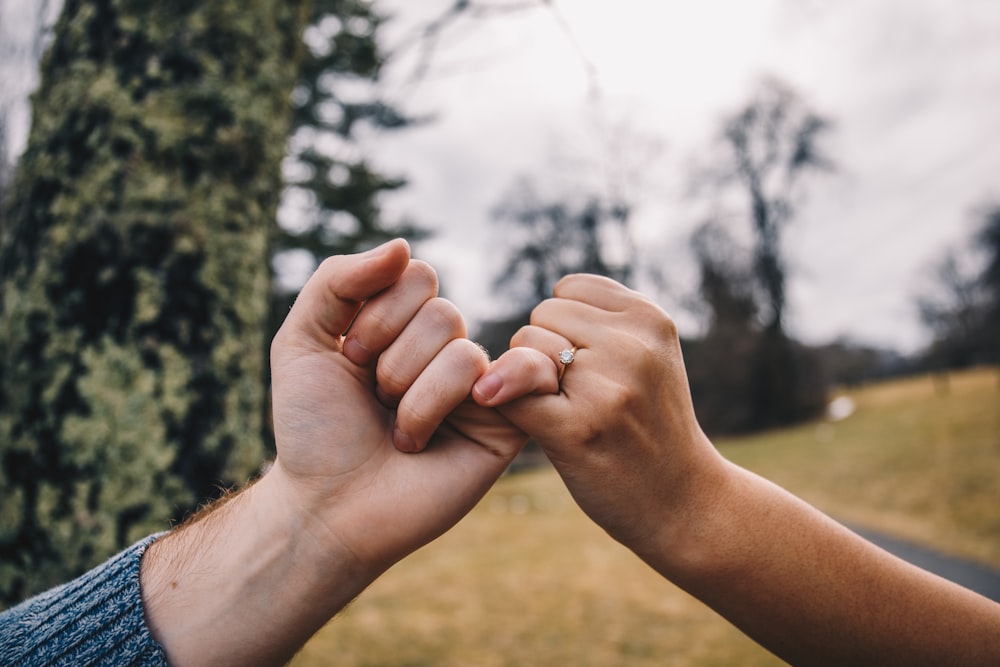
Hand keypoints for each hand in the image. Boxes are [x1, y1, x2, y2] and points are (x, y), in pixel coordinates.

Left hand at [269, 239, 531, 573]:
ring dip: (415, 401)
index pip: (416, 275)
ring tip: (401, 436)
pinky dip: (504, 382)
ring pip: (463, 351)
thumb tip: (403, 245)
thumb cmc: (313, 429)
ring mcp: (478, 386)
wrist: (328, 506)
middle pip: (442, 312)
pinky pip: (524, 374)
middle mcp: (443, 350)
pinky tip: (477, 406)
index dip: (378, 315)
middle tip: (375, 402)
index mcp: (403, 325)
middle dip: (392, 364)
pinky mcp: (507, 423)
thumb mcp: (301, 340)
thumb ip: (337, 280)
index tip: (349, 358)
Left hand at [472, 273, 720, 552]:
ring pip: (522, 347)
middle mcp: (632, 346)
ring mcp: (606, 388)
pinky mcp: (576, 429)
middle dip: (548, 349)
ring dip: (531, 378)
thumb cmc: (652, 425)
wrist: (683, 503)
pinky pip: (510, 391)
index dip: (566, 325)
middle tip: (583, 394)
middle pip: (541, 315)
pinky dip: (505, 402)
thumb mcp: (650, 356)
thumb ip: (601, 322)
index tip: (591, 361)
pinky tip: (533, 424)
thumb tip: (530, 322)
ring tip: (574, 412)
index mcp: (650, 319)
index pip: (568, 288)